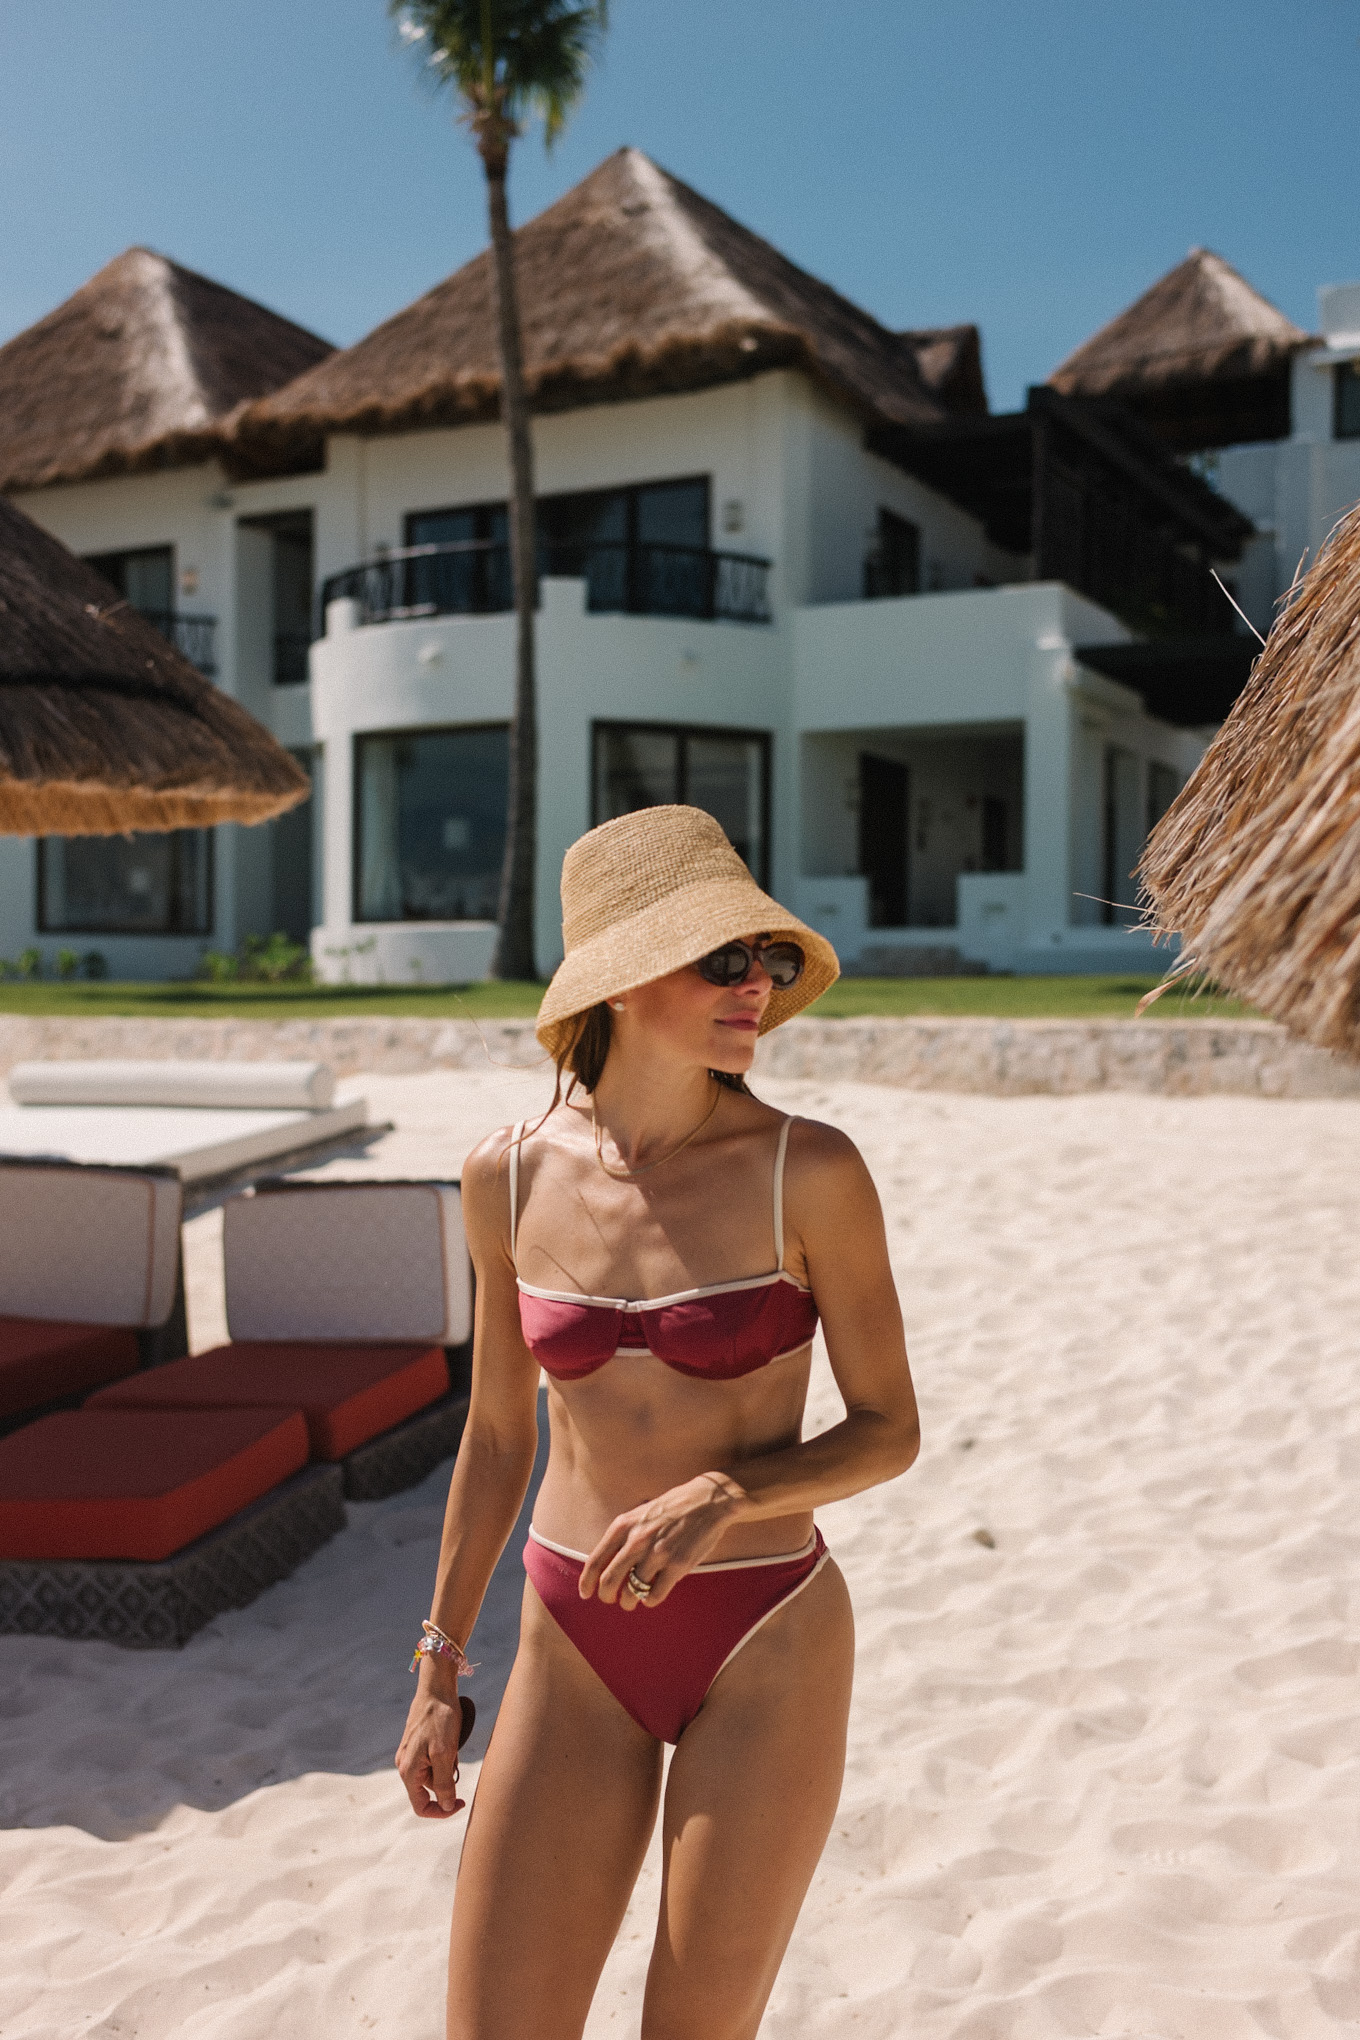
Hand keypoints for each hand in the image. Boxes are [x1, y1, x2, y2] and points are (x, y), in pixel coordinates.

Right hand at [395, 1666, 472, 1818]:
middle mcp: (405, 1764)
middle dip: (447, 1781)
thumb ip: (443, 1783)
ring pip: (432, 1775)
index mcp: (408, 1771)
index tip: (461, 1803)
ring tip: (454, 1745)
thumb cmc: (441, 1718)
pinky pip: (433, 1761)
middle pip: (428, 1790)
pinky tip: (451, 1739)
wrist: (437, 1688)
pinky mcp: (417, 1744)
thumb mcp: (445, 1753)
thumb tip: (447, 1807)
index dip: (442, 1811)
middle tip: (457, 1759)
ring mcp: (410, 1753)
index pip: (421, 1806)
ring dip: (447, 1767)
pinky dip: (445, 1756)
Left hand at [580, 1472, 743, 1610]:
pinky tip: (651, 1596)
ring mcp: (657, 1553)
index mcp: (623, 1526)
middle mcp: (637, 1540)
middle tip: (611, 1600)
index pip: (595, 1561)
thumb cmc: (670, 1510)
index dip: (586, 1582)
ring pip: (631, 1592)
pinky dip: (649, 1601)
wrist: (706, 1501)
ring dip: (628, 1602)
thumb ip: (622, 1537)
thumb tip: (605, 1567)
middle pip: (609, 1582)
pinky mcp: (677, 1565)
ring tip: (632, 1601)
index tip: (585, 1594)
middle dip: (606, 1597)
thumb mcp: (639, 1515)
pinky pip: (654, 1595)